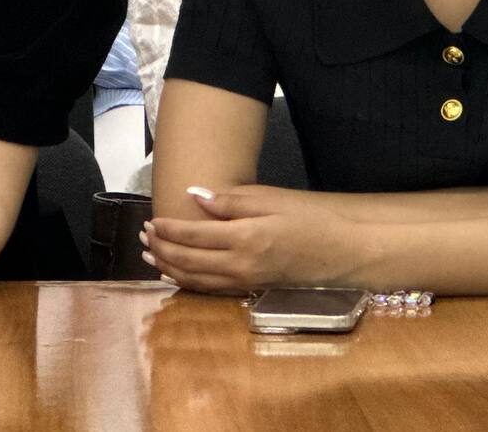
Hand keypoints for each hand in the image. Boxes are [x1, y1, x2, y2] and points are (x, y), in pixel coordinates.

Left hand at [142, 188, 338, 294]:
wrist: (344, 252)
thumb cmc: (311, 219)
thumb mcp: (272, 199)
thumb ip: (231, 200)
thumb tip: (194, 195)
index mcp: (244, 238)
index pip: (193, 235)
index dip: (168, 228)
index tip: (151, 219)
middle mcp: (240, 265)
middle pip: (187, 260)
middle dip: (161, 249)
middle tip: (143, 236)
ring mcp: (245, 282)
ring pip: (195, 280)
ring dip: (169, 267)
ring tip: (149, 256)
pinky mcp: (252, 290)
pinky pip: (211, 289)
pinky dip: (188, 282)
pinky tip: (177, 274)